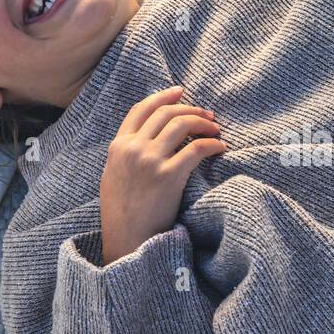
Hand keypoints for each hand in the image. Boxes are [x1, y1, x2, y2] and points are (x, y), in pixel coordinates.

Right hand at [99, 85, 225, 264]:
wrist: (126, 241)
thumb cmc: (122, 214)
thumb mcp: (113, 176)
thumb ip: (125, 154)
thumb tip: (145, 138)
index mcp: (117, 146)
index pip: (141, 110)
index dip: (162, 97)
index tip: (180, 92)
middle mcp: (133, 148)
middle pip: (166, 113)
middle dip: (190, 109)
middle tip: (207, 115)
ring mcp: (150, 161)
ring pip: (182, 125)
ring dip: (203, 122)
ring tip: (216, 129)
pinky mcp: (169, 176)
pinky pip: (197, 149)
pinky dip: (212, 144)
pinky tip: (220, 148)